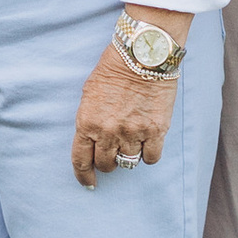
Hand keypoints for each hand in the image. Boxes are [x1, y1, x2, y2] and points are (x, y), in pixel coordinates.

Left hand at [71, 36, 183, 184]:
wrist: (143, 54)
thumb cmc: (114, 69)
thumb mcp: (89, 94)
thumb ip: (89, 121)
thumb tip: (92, 143)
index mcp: (87, 123)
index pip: (81, 160)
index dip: (84, 175)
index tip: (88, 183)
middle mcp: (108, 132)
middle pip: (107, 164)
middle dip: (108, 162)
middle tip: (113, 153)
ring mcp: (133, 133)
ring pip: (129, 162)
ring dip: (129, 155)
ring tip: (132, 140)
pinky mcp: (155, 131)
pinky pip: (151, 158)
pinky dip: (149, 154)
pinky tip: (148, 142)